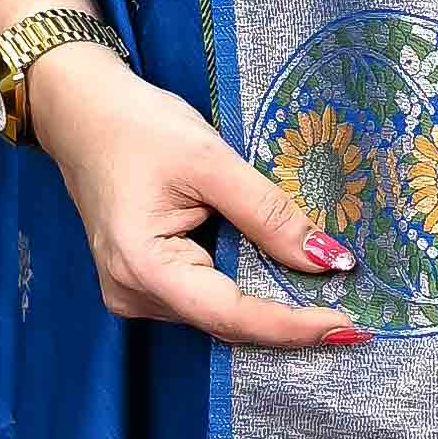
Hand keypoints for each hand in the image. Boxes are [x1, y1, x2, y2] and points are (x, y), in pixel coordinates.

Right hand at [25, 42, 367, 346]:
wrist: (82, 111)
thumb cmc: (138, 126)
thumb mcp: (211, 161)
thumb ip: (269, 214)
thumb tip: (329, 259)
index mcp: (143, 266)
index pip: (231, 315)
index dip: (293, 326)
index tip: (348, 328)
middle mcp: (133, 292)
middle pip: (226, 323)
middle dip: (289, 321)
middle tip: (356, 320)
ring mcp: (134, 291)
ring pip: (218, 315)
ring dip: (270, 307)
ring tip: (329, 301)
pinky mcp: (143, 281)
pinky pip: (205, 299)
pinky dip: (246, 292)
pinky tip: (284, 283)